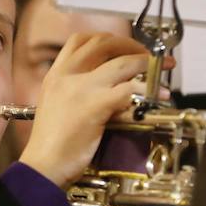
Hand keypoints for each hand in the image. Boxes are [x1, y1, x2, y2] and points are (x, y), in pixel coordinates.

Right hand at [18, 33, 158, 188]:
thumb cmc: (51, 145)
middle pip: (104, 43)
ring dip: (147, 63)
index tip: (124, 47)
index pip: (80, 40)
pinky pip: (129, 89)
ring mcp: (81, 88)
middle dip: (131, 45)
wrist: (42, 166)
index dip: (107, 39)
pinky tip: (158, 95)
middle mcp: (67, 75)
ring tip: (162, 69)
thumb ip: (77, 92)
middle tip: (147, 56)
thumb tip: (110, 87)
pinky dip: (148, 89)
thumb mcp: (58, 107)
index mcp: (56, 75)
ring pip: (122, 62)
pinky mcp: (96, 105)